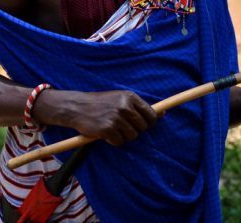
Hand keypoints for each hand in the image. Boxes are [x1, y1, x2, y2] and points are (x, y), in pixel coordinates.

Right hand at [35, 89, 157, 145]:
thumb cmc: (102, 103)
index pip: (151, 114)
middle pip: (143, 127)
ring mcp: (116, 118)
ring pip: (132, 136)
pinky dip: (114, 141)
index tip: (144, 125)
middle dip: (135, 130)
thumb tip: (163, 114)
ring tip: (114, 129)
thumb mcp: (121, 99)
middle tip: (124, 128)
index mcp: (130, 97)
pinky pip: (119, 142)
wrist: (78, 107)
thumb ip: (140, 107)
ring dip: (124, 136)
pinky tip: (106, 134)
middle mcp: (125, 107)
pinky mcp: (107, 129)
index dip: (149, 123)